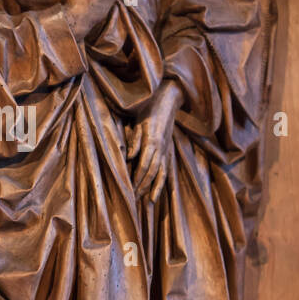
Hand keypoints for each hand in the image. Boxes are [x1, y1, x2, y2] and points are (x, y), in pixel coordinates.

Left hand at [126, 79, 182, 201]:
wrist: (168, 99)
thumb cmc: (150, 108)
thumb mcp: (139, 121)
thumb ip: (135, 140)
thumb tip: (129, 157)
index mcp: (152, 141)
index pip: (145, 165)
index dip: (138, 178)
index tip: (131, 188)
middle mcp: (162, 147)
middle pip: (153, 172)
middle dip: (144, 186)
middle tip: (135, 199)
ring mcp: (167, 148)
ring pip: (162, 172)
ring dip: (154, 187)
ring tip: (149, 200)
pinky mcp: (169, 148)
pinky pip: (166, 168)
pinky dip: (162, 180)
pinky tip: (158, 188)